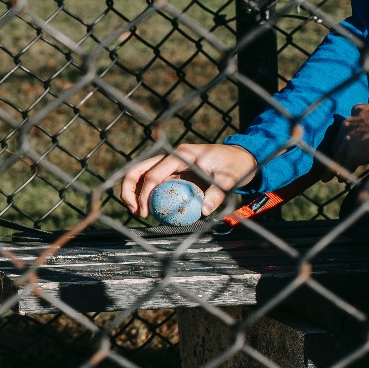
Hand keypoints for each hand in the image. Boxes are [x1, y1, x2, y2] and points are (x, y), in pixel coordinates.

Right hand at [120, 144, 258, 217]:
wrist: (239, 157)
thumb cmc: (233, 166)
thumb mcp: (228, 180)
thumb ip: (216, 194)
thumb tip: (204, 211)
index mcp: (180, 155)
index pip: (153, 174)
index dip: (144, 194)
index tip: (145, 212)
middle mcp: (170, 157)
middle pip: (138, 169)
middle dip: (129, 190)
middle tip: (134, 211)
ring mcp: (169, 163)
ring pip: (141, 174)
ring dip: (133, 192)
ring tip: (138, 212)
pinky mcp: (171, 171)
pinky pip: (152, 182)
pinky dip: (145, 194)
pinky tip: (148, 209)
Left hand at [328, 102, 368, 177]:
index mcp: (355, 111)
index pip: (345, 128)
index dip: (344, 141)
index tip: (343, 148)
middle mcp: (348, 124)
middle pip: (338, 143)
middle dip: (336, 154)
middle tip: (334, 164)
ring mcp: (349, 139)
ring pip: (338, 156)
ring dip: (334, 168)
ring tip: (331, 177)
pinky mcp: (354, 153)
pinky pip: (344, 166)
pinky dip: (343, 174)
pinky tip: (343, 180)